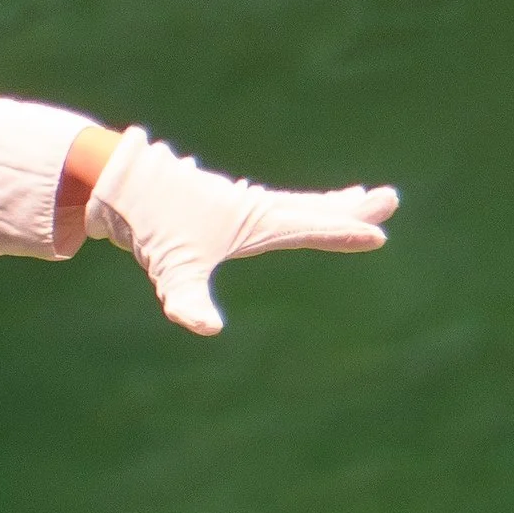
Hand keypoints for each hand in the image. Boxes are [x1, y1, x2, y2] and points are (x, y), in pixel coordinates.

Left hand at [81, 126, 396, 336]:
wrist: (122, 183)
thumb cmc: (151, 226)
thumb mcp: (170, 270)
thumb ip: (188, 302)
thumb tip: (206, 329)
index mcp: (255, 220)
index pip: (309, 228)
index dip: (343, 234)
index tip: (379, 236)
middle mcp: (257, 207)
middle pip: (315, 207)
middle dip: (352, 209)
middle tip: (390, 199)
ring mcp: (245, 202)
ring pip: (299, 202)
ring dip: (333, 202)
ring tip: (362, 199)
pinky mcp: (231, 203)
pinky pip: (281, 204)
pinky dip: (304, 204)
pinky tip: (305, 207)